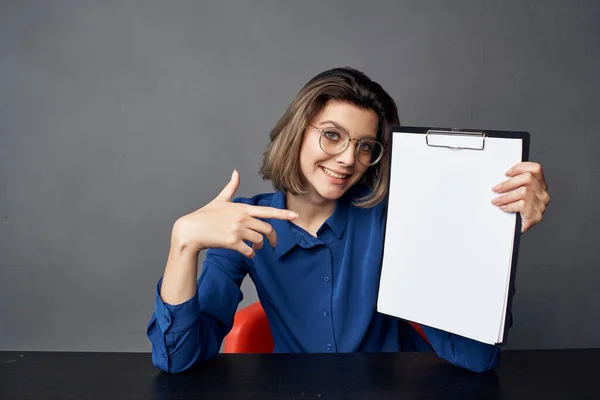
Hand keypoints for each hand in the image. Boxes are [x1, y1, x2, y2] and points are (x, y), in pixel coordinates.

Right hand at [172, 169, 298, 257]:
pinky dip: (250, 254)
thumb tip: (236, 172)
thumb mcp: (219, 199)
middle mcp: (242, 218)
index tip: (295, 216)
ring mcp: (237, 230)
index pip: (267, 211)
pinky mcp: (232, 242)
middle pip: (267, 229)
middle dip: (272, 238)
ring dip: (259, 247)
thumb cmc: (205, 215)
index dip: (282, 214)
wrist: (190, 230)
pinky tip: (247, 253)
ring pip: (259, 241)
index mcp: (242, 208)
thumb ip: (231, 187)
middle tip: (272, 243)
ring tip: (254, 247)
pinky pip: (249, 251)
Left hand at [491, 162, 549, 232]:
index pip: (536, 169)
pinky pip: (522, 205)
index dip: (520, 168)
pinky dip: (509, 206)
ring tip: (496, 201)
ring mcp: (541, 205)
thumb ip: (513, 183)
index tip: (506, 173)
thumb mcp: (514, 193)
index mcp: (539, 185)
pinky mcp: (536, 216)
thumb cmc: (513, 210)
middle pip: (528, 178)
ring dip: (506, 196)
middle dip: (508, 183)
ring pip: (523, 192)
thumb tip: (499, 175)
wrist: (513, 230)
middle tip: (496, 189)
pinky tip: (503, 208)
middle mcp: (543, 194)